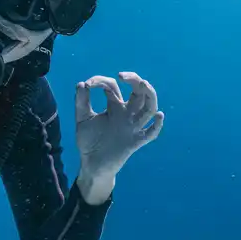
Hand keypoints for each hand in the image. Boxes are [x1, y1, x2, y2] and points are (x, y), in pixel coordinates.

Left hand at [74, 72, 163, 203]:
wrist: (91, 164)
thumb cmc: (89, 141)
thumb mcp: (82, 119)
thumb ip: (81, 102)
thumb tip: (81, 84)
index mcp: (114, 106)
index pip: (113, 87)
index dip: (101, 81)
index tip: (88, 84)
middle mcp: (126, 114)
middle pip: (139, 92)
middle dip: (134, 80)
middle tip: (122, 75)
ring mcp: (132, 127)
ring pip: (149, 108)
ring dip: (149, 95)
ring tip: (143, 84)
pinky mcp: (135, 141)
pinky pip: (151, 133)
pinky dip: (157, 125)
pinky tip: (159, 115)